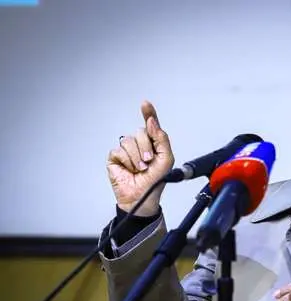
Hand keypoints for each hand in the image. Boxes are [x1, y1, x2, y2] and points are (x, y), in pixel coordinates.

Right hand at [107, 101, 174, 215]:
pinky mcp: (115, 157)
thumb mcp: (166, 159)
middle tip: (149, 161)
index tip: (145, 104)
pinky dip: (127, 161)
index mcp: (153, 143)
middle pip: (140, 132)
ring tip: (141, 169)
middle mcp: (139, 145)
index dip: (148, 113)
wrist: (142, 197)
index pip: (150, 125)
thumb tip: (151, 122)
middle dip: (147, 147)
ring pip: (129, 141)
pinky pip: (119, 150)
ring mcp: (126, 150)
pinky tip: (130, 170)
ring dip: (137, 157)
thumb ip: (161, 138)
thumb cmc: (155, 180)